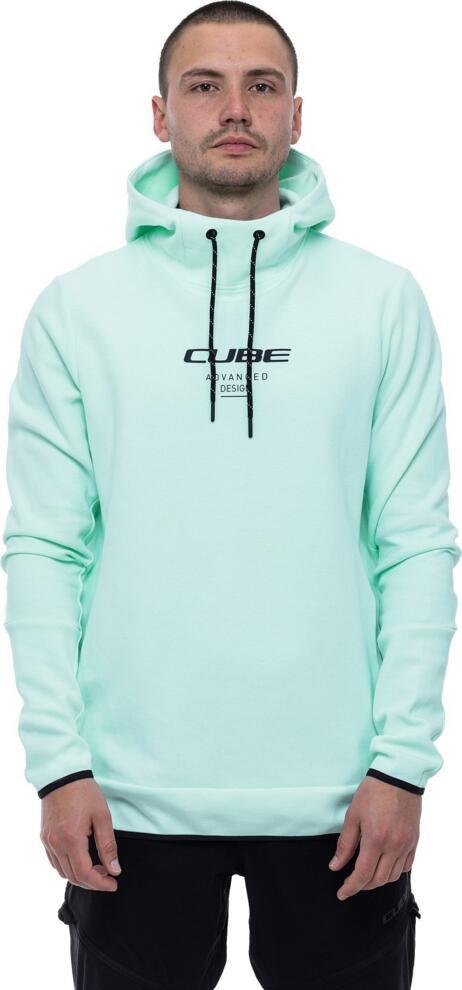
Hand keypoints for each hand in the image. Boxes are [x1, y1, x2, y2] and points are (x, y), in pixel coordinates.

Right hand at [40, 777, 121, 890]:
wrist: (63, 775)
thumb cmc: (84, 792)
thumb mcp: (102, 816)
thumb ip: (108, 845)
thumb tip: (114, 869)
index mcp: (72, 839)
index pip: (85, 874)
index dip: (100, 883)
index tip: (114, 884)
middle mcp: (56, 844)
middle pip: (73, 876)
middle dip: (92, 882)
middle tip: (108, 877)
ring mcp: (48, 841)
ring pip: (62, 872)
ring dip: (80, 876)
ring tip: (97, 868)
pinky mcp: (45, 837)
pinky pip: (55, 862)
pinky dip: (68, 867)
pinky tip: (81, 860)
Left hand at [328, 775, 421, 899]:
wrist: (398, 776)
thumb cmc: (374, 791)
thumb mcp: (353, 815)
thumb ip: (345, 844)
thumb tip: (335, 865)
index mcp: (376, 839)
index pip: (363, 875)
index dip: (351, 887)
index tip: (342, 893)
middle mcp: (394, 846)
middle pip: (378, 880)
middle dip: (363, 886)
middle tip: (351, 883)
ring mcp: (406, 844)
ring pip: (393, 876)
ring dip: (378, 880)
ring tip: (366, 875)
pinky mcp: (414, 841)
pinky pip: (406, 866)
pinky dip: (394, 871)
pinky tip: (385, 866)